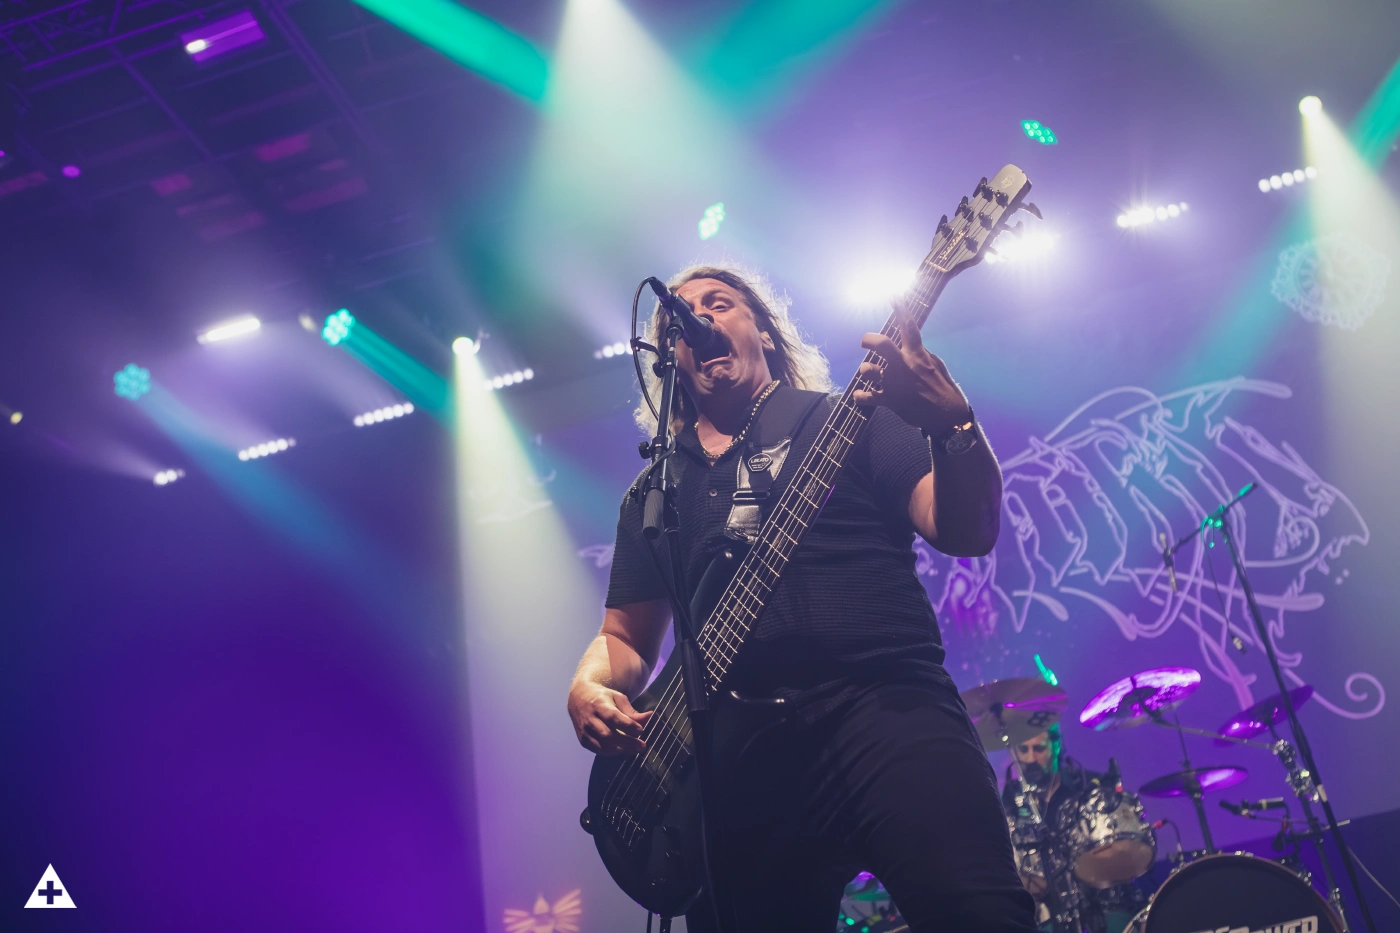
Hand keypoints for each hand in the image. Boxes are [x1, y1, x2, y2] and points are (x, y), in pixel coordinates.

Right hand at [568, 681, 653, 755]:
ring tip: (635, 749)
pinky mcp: (583, 741)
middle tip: (642, 746)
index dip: (627, 725)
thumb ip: (632, 711)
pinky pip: (598, 751)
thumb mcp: (618, 698)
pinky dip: (612, 752)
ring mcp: (584, 731)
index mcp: (598, 705)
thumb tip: (650, 717)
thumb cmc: (603, 698)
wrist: (579, 699)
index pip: (613, 717)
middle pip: (608, 735)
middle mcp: (589, 719)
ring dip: (621, 750)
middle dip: (627, 742)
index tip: (641, 730)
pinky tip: (623, 749)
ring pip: (603, 746)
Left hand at [853, 299, 970, 434]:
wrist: (947, 417)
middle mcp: (903, 366)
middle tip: (865, 341)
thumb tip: (909, 347)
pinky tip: (861, 395)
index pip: (908, 327)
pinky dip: (861, 397)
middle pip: (880, 344)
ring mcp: (894, 383)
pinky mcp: (889, 401)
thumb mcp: (936, 366)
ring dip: (866, 370)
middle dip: (868, 339)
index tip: (893, 295)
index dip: (900, 309)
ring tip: (869, 372)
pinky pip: (866, 397)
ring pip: (868, 370)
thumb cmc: (943, 389)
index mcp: (917, 355)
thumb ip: (920, 354)